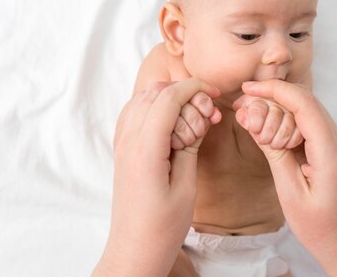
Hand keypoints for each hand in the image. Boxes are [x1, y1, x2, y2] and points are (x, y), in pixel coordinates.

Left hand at [93, 79, 220, 276]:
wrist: (134, 248)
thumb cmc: (163, 226)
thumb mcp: (186, 186)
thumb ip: (192, 144)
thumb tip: (201, 115)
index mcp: (145, 148)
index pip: (168, 97)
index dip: (194, 87)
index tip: (215, 92)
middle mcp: (128, 140)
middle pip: (155, 92)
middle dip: (184, 92)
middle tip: (208, 111)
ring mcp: (121, 143)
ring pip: (143, 98)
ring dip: (169, 98)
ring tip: (193, 117)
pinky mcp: (122, 149)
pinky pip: (134, 113)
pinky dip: (155, 108)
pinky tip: (173, 123)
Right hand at [233, 80, 336, 276]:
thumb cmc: (319, 226)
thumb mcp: (290, 191)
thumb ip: (274, 153)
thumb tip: (254, 121)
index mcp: (331, 152)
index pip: (304, 104)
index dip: (275, 90)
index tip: (248, 88)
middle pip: (305, 101)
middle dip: (273, 96)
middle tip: (243, 104)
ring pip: (306, 108)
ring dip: (278, 107)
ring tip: (251, 116)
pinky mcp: (332, 146)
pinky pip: (308, 122)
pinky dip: (287, 119)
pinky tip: (268, 128)